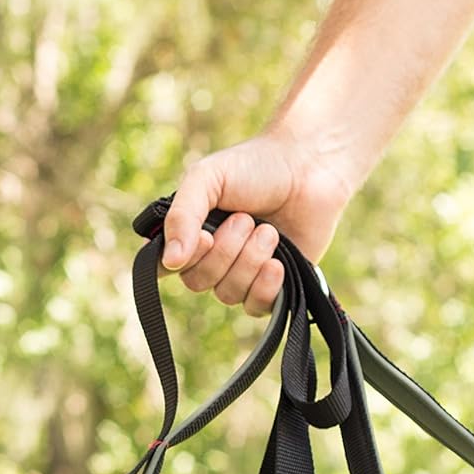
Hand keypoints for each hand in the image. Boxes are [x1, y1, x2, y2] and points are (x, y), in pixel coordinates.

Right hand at [161, 128, 355, 315]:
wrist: (310, 167)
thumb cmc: (255, 166)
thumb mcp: (207, 178)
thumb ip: (182, 216)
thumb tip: (170, 261)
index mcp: (188, 233)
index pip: (163, 266)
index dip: (178, 261)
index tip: (205, 237)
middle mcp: (210, 257)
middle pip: (197, 282)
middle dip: (225, 251)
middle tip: (246, 219)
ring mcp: (241, 274)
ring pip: (228, 293)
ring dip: (249, 260)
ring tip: (269, 231)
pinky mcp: (272, 286)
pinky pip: (255, 307)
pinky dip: (264, 287)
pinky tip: (277, 264)